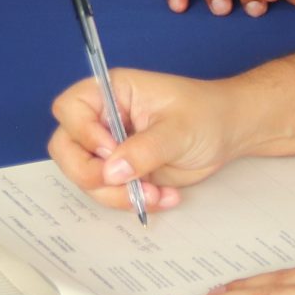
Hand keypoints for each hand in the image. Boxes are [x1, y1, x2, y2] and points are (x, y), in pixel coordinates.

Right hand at [46, 68, 251, 210]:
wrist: (229, 133)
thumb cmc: (206, 114)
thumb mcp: (178, 129)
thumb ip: (144, 149)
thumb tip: (111, 171)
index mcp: (111, 93)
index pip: (69, 108)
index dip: (82, 132)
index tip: (112, 149)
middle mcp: (102, 119)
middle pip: (65, 148)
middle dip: (90, 174)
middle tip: (125, 183)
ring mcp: (109, 149)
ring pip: (86, 178)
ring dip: (116, 194)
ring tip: (157, 195)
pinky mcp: (122, 173)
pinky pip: (109, 193)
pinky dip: (131, 202)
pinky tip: (164, 197)